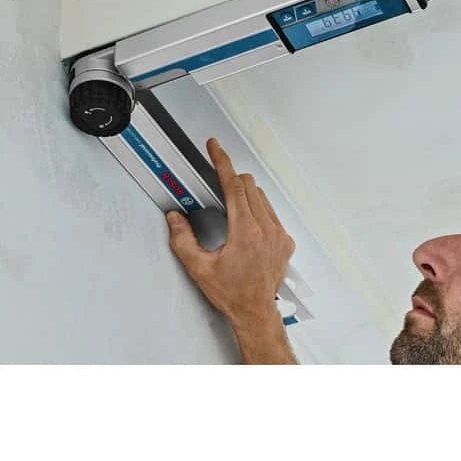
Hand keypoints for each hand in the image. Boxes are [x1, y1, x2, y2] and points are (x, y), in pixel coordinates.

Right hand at [166, 138, 295, 330]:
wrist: (255, 312)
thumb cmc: (231, 293)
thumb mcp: (199, 268)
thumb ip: (182, 240)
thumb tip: (175, 218)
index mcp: (245, 231)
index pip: (233, 185)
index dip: (222, 162)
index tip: (215, 147)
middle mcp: (266, 229)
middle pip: (248, 185)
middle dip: (231, 180)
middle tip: (217, 188)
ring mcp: (279, 234)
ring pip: (261, 196)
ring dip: (245, 195)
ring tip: (231, 214)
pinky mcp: (286, 241)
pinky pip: (271, 212)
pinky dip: (258, 210)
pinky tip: (247, 226)